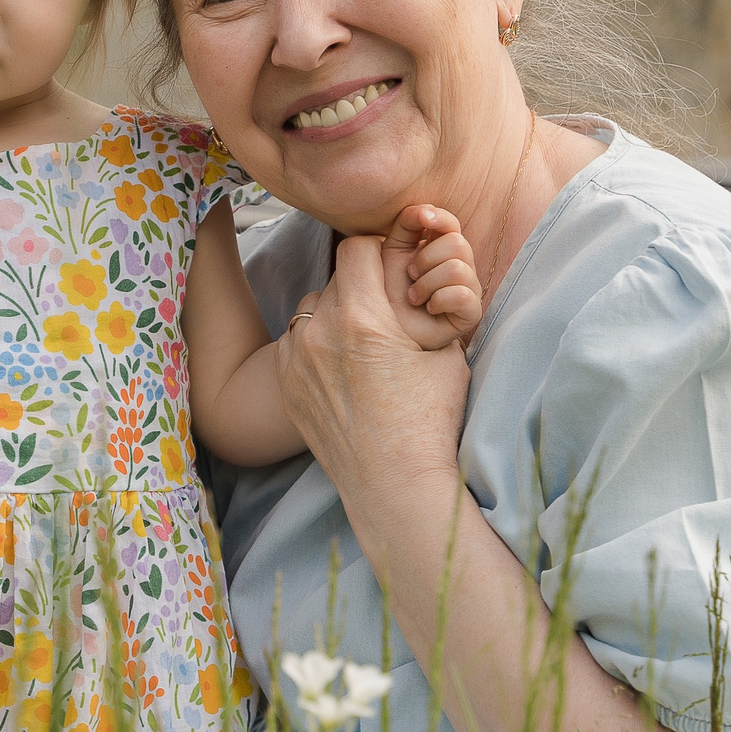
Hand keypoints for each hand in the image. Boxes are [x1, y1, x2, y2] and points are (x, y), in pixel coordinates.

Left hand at [277, 233, 470, 520]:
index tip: (390, 268)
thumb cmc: (429, 419)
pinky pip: (295, 341)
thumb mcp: (445, 351)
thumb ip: (425, 304)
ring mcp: (295, 359)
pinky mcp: (285, 384)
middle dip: (359, 286)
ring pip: (312, 308)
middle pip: (334, 278)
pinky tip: (341, 368)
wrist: (393, 483)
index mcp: (363, 318)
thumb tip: (417, 274)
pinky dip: (315, 344)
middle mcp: (321, 332)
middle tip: (382, 310)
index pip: (356, 248)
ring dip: (333, 313)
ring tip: (361, 344)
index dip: (377, 253)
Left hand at [387, 203, 483, 348]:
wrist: (389, 326)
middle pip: (458, 243)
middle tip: (411, 275)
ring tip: (415, 296)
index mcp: (440, 247)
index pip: (451, 223)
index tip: (423, 219)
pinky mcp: (471, 312)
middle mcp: (460, 264)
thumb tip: (424, 210)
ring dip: (427, 283)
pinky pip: (462, 295)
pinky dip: (439, 300)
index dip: (439, 217)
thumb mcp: (391, 250)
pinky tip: (429, 308)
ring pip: (458, 269)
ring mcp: (468, 288)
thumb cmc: (389, 289)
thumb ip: (406, 223)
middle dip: (426, 259)